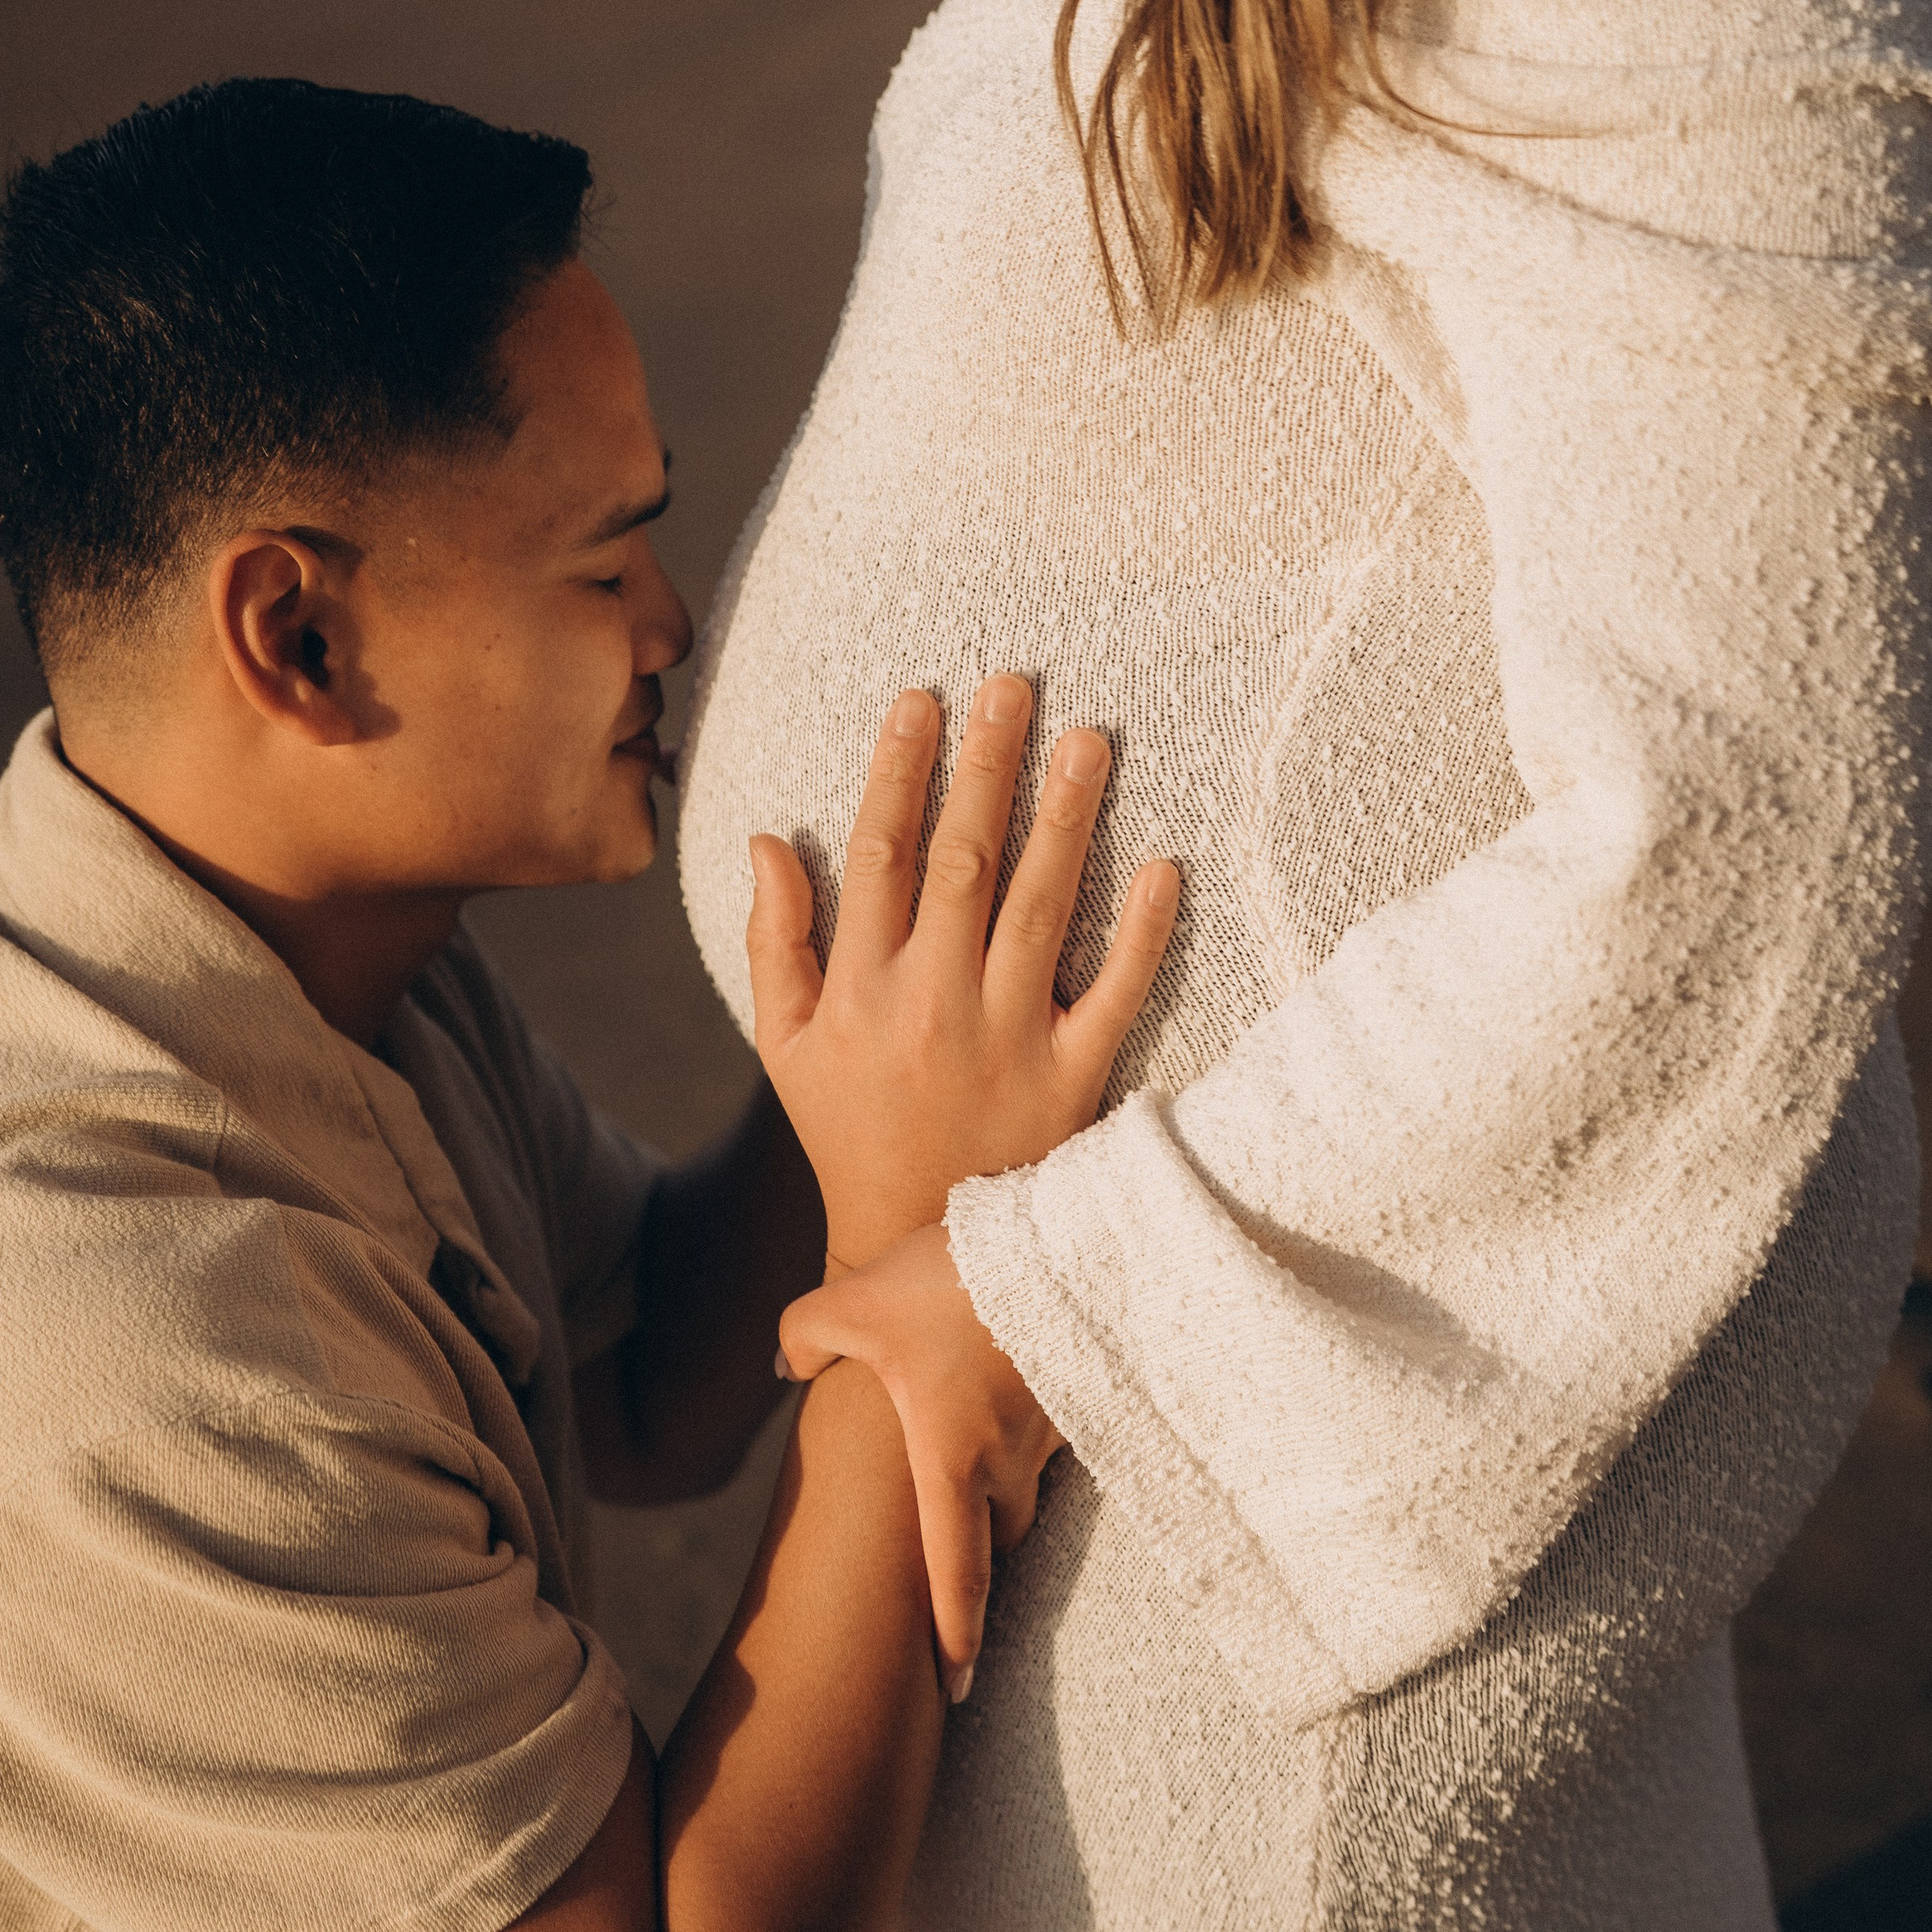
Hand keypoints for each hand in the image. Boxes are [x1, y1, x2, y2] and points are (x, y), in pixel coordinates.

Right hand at [747, 676, 1178, 1267]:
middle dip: (989, 766)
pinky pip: (1115, 995)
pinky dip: (1143, 934)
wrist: (917, 1244)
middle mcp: (932, 1002)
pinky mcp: (1071, 1079)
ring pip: (1042, 907)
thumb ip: (775, 940)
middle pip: (965, 860)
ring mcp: (1007, 1038)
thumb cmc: (850, 1130)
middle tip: (1013, 687)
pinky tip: (1164, 866)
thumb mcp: (786, 1044)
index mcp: (862, 988)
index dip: (901, 768)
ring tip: (1088, 740)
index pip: (881, 852)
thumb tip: (766, 838)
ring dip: (1067, 818)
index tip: (923, 699)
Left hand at [778, 1223, 1060, 1697]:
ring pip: (1033, 1485)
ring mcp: (1059, 1431)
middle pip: (1001, 1533)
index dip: (955, 1638)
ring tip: (987, 1446)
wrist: (1064, 1232)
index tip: (957, 1688)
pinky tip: (1025, 1389)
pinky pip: (1062, 1437)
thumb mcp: (855, 1299)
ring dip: (1010, 1482)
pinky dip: (1039, 1429)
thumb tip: (780, 1366)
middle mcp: (1011, 1462)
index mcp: (952, 1459)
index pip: (956, 1573)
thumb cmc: (951, 1276)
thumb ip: (804, 1336)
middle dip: (981, 1545)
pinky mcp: (1092, 1392)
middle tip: (959, 1551)